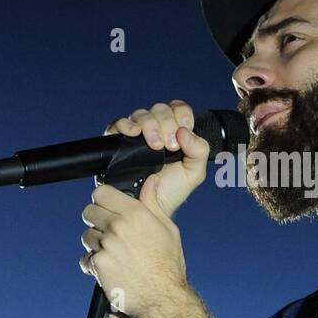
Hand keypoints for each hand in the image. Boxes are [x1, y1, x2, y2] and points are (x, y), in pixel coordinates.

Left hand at [79, 176, 188, 317]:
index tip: (108, 207)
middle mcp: (117, 226)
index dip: (104, 199)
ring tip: (113, 253)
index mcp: (135, 214)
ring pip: (86, 235)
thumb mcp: (167, 229)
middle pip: (88, 211)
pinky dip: (94, 264)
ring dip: (95, 242)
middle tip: (109, 231)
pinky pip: (86, 258)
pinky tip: (110, 268)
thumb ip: (153, 203)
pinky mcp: (97, 264)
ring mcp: (105, 245)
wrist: (161, 298)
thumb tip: (150, 181)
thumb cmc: (168, 266)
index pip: (101, 193)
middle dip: (96, 220)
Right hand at [102, 100, 210, 218]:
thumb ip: (200, 151)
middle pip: (160, 109)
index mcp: (175, 132)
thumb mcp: (194, 172)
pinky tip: (134, 133)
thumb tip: (184, 131)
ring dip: (151, 126)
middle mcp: (155, 130)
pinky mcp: (118, 142)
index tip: (184, 129)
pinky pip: (118, 123)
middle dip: (167, 124)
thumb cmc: (171, 191)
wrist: (150, 208)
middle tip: (170, 146)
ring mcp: (136, 134)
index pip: (177, 108)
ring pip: (142, 114)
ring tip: (155, 147)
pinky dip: (126, 125)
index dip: (182, 114)